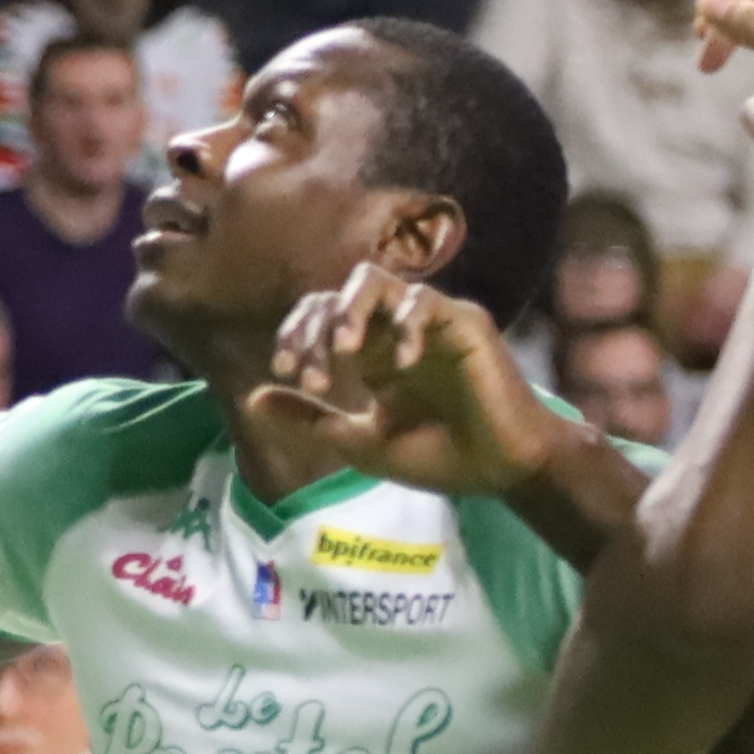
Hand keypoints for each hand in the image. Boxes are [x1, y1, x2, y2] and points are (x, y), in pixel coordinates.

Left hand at [248, 266, 577, 506]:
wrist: (503, 472)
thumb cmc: (440, 457)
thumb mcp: (361, 442)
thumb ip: (309, 419)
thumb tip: (250, 397)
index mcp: (367, 351)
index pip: (316, 318)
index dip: (295, 338)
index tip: (285, 374)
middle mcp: (392, 329)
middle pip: (335, 294)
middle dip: (313, 327)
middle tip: (311, 372)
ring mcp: (429, 320)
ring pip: (375, 280)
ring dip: (350, 309)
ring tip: (343, 349)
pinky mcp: (465, 322)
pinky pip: (426, 302)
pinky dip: (405, 326)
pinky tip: (402, 364)